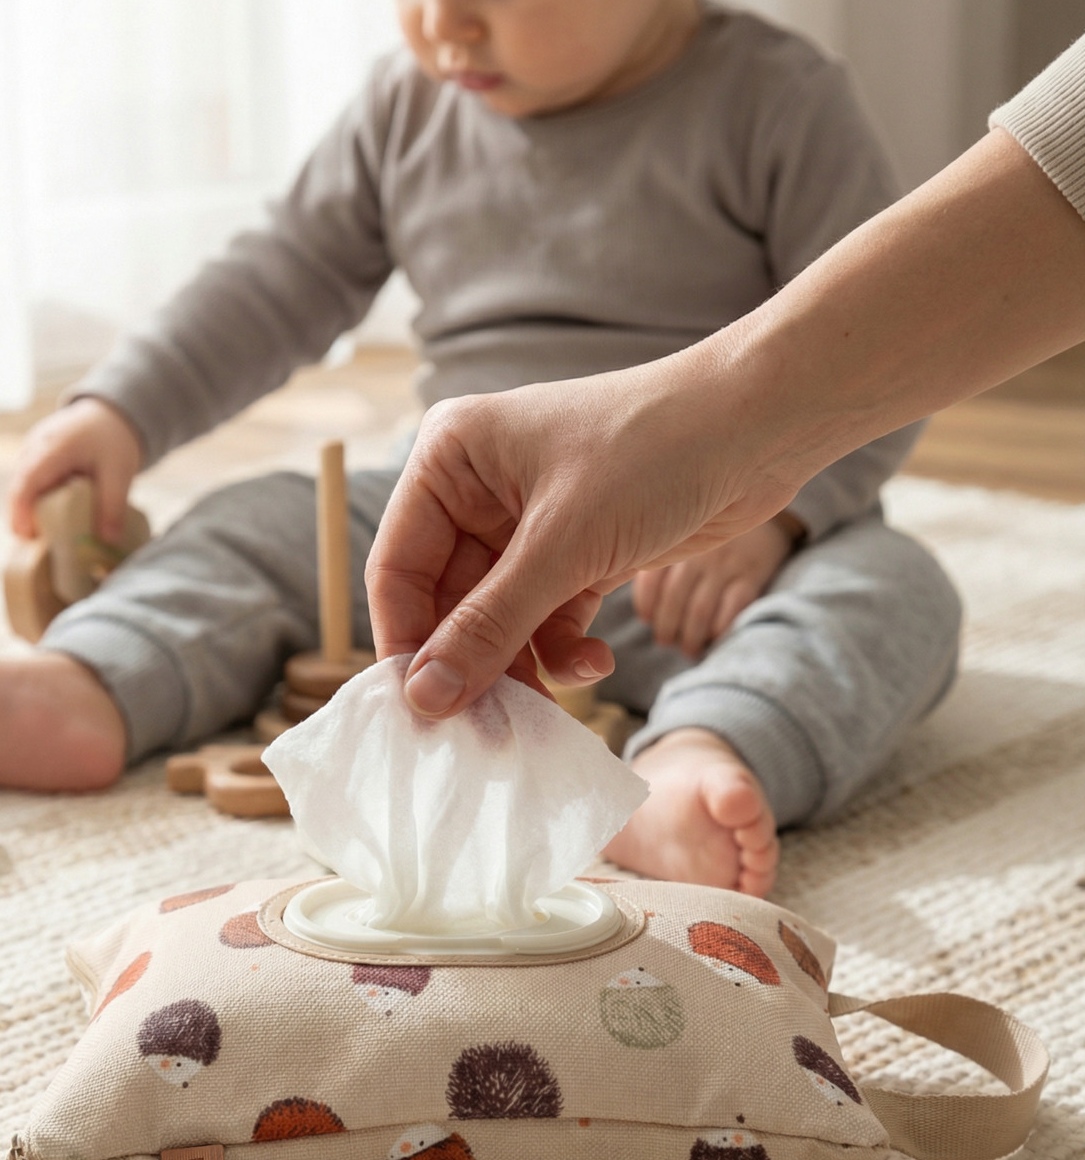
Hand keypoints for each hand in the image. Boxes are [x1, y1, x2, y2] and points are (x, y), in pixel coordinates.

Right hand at [8, 398, 143, 543]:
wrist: (108, 414)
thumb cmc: (113, 439)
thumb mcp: (119, 472)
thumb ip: (113, 506)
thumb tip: (109, 541)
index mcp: (53, 447)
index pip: (27, 481)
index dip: (21, 510)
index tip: (26, 535)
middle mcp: (34, 448)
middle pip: (17, 488)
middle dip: (22, 519)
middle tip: (37, 548)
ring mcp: (30, 451)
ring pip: (20, 487)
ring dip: (27, 513)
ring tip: (44, 539)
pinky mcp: (32, 459)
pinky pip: (27, 484)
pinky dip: (34, 503)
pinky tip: (49, 522)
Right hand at [366, 349, 807, 716]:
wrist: (762, 426)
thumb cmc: (655, 451)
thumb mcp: (564, 545)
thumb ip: (490, 626)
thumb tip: (425, 698)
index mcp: (450, 459)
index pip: (397, 567)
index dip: (406, 643)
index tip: (421, 712)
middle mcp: (479, 490)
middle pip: (446, 603)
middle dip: (469, 665)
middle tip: (483, 732)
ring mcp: (529, 525)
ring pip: (497, 621)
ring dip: (519, 667)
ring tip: (541, 713)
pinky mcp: (578, 553)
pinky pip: (545, 621)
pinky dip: (562, 651)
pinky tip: (595, 662)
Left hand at [633, 514, 800, 656]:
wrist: (762, 504)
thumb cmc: (713, 534)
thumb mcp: (686, 536)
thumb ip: (662, 563)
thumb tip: (646, 613)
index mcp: (677, 541)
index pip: (651, 580)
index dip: (646, 606)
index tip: (648, 620)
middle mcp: (699, 552)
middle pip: (674, 599)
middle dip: (666, 628)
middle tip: (666, 641)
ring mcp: (726, 563)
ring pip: (700, 610)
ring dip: (691, 637)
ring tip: (689, 649)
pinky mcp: (752, 574)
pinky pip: (732, 608)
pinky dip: (720, 630)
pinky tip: (715, 640)